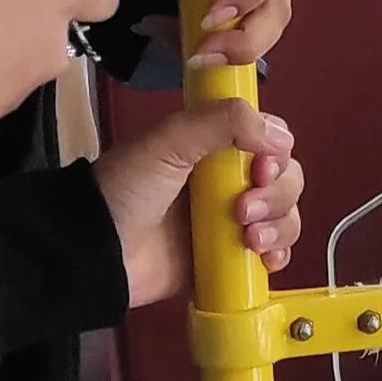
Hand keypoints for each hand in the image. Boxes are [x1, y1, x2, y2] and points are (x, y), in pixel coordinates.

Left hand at [91, 98, 302, 306]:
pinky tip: (266, 259)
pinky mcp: (229, 258)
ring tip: (249, 238)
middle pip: (286, 177)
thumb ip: (222, 121)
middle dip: (277, 193)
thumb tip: (280, 137)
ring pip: (285, 215)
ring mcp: (231, 220)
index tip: (261, 167)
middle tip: (244, 210)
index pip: (272, 138)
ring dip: (280, 224)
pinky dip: (278, 253)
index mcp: (216, 145)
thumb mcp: (170, 142)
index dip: (277, 151)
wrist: (95, 253)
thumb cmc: (127, 190)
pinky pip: (273, 252)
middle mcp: (229, 179)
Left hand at [130, 0, 296, 67]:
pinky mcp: (240, 19)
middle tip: (203, 52)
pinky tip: (189, 54)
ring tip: (195, 58)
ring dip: (235, 51)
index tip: (210, 15)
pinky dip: (220, 55)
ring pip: (266, 31)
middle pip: (278, 6)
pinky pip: (243, 43)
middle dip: (246, 37)